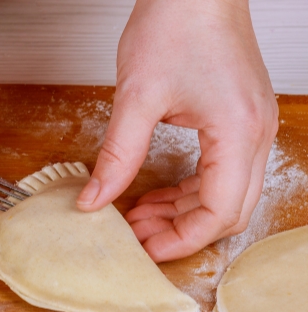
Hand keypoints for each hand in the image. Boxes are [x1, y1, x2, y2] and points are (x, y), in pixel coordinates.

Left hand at [76, 0, 277, 261]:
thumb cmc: (176, 25)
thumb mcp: (137, 97)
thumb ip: (117, 155)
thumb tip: (94, 200)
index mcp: (237, 134)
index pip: (218, 213)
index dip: (180, 240)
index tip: (143, 248)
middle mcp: (255, 135)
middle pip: (230, 211)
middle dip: (183, 231)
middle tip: (138, 237)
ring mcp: (251, 127)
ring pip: (227, 194)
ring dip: (185, 212)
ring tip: (139, 217)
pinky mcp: (238, 118)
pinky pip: (222, 171)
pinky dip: (191, 189)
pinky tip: (157, 192)